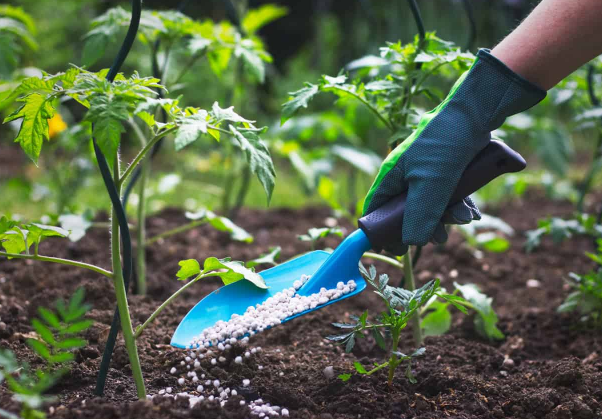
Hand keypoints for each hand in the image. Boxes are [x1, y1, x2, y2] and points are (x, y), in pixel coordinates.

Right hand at [363, 49, 545, 254]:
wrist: (476, 114)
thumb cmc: (444, 145)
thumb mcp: (430, 185)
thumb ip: (419, 216)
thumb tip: (411, 243)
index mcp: (391, 176)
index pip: (376, 209)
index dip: (381, 231)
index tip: (394, 249)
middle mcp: (406, 175)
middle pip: (406, 212)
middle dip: (424, 226)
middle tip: (439, 237)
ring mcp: (427, 173)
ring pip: (431, 205)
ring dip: (447, 216)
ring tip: (463, 219)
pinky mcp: (447, 170)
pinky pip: (448, 196)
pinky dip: (459, 206)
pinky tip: (472, 212)